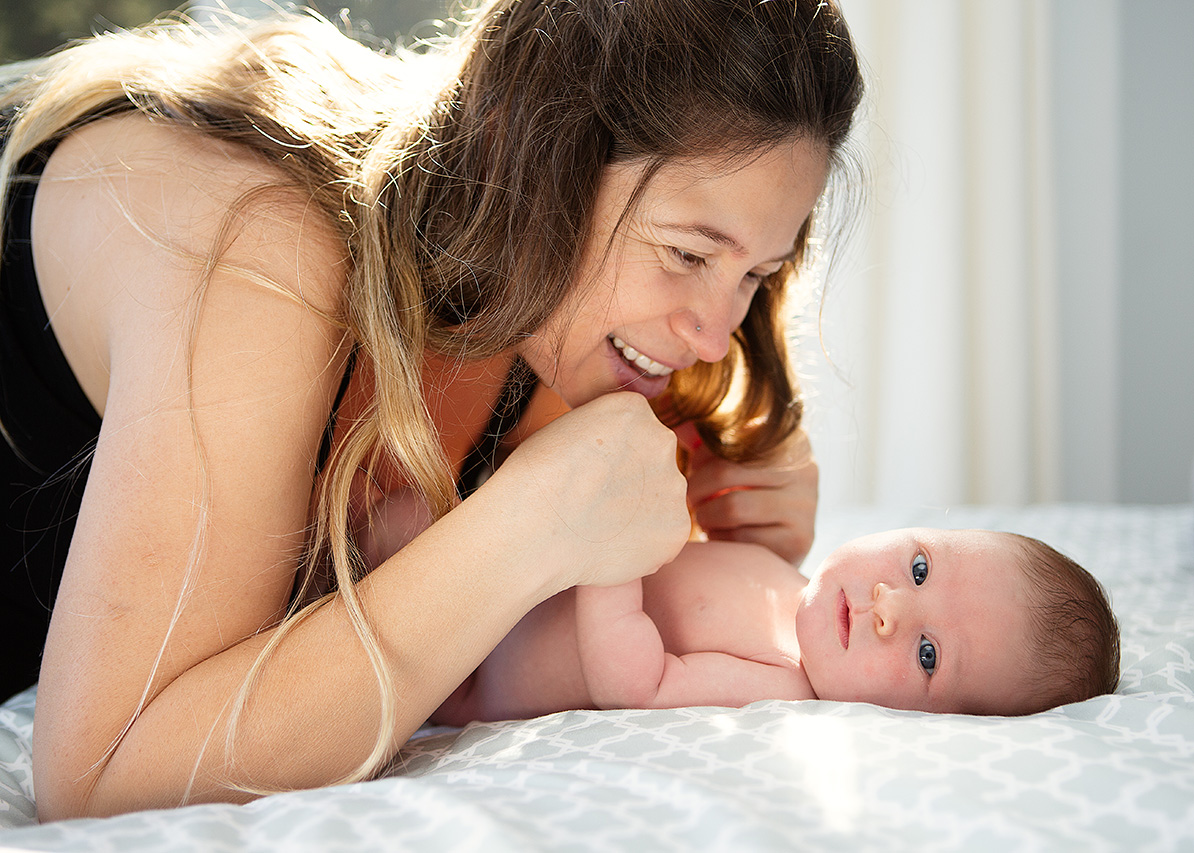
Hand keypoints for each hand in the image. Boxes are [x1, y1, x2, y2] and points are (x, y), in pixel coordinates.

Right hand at [490, 392, 690, 589]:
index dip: (609, 456)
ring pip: (661, 499)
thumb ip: (605, 435)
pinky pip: (663, 535)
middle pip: (652, 462)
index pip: (634, 430)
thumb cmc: (533, 481)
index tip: (586, 472)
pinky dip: (642, 543)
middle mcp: (663, 440)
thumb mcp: (567, 429)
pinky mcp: (677, 529)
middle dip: (630, 481)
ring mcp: (674, 486)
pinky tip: (610, 546)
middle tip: (593, 503)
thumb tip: (618, 458)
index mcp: (634, 409)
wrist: (532, 531)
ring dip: (638, 513)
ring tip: (598, 527)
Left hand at [677, 423, 817, 565]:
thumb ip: (706, 436)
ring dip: (706, 516)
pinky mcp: (798, 540)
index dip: (701, 456)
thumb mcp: (734, 457)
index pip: (730, 436)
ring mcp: (804, 506)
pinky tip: (722, 533)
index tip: (694, 468)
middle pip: (725, 472)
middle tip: (691, 498)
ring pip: (733, 508)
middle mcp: (804, 469)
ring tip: (705, 516)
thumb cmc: (750, 489)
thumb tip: (672, 411)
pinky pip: (741, 538)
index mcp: (789, 438)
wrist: (784, 541)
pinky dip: (720, 537)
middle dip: (696, 488)